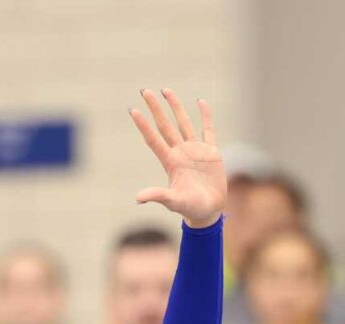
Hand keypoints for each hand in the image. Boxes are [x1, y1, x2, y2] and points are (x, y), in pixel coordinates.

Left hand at [130, 89, 225, 227]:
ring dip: (175, 107)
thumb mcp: (174, 202)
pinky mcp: (211, 152)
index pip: (154, 139)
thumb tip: (138, 197)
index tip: (133, 110)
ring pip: (183, 123)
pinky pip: (208, 130)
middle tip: (144, 91)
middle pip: (165, 126)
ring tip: (165, 90)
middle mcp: (180, 152)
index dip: (143, 125)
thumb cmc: (190, 208)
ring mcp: (195, 150)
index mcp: (170, 162)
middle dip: (155, 109)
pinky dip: (205, 116)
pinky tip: (200, 102)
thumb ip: (158, 196)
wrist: (209, 211)